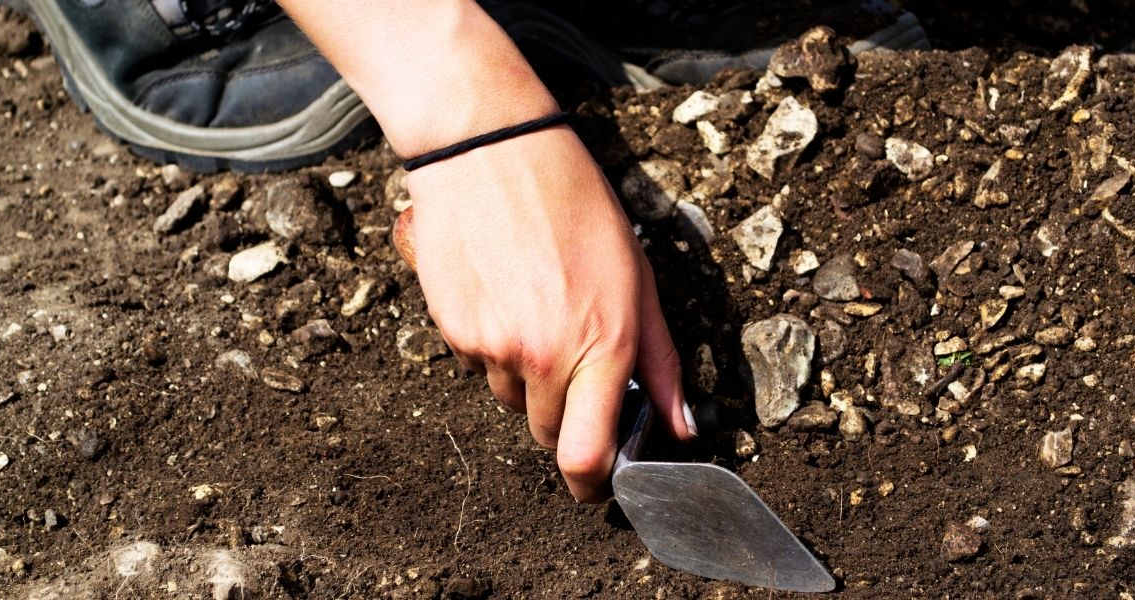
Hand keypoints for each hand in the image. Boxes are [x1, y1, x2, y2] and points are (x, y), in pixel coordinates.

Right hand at [397, 126, 696, 501]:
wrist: (489, 152)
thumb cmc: (574, 204)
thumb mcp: (638, 277)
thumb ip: (661, 360)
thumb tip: (680, 427)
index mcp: (603, 344)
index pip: (587, 455)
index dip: (590, 486)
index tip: (593, 487)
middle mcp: (546, 355)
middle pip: (547, 434)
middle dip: (563, 415)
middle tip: (569, 357)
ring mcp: (494, 346)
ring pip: (508, 398)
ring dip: (524, 375)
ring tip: (533, 306)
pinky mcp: (453, 331)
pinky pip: (474, 365)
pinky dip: (488, 346)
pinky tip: (500, 294)